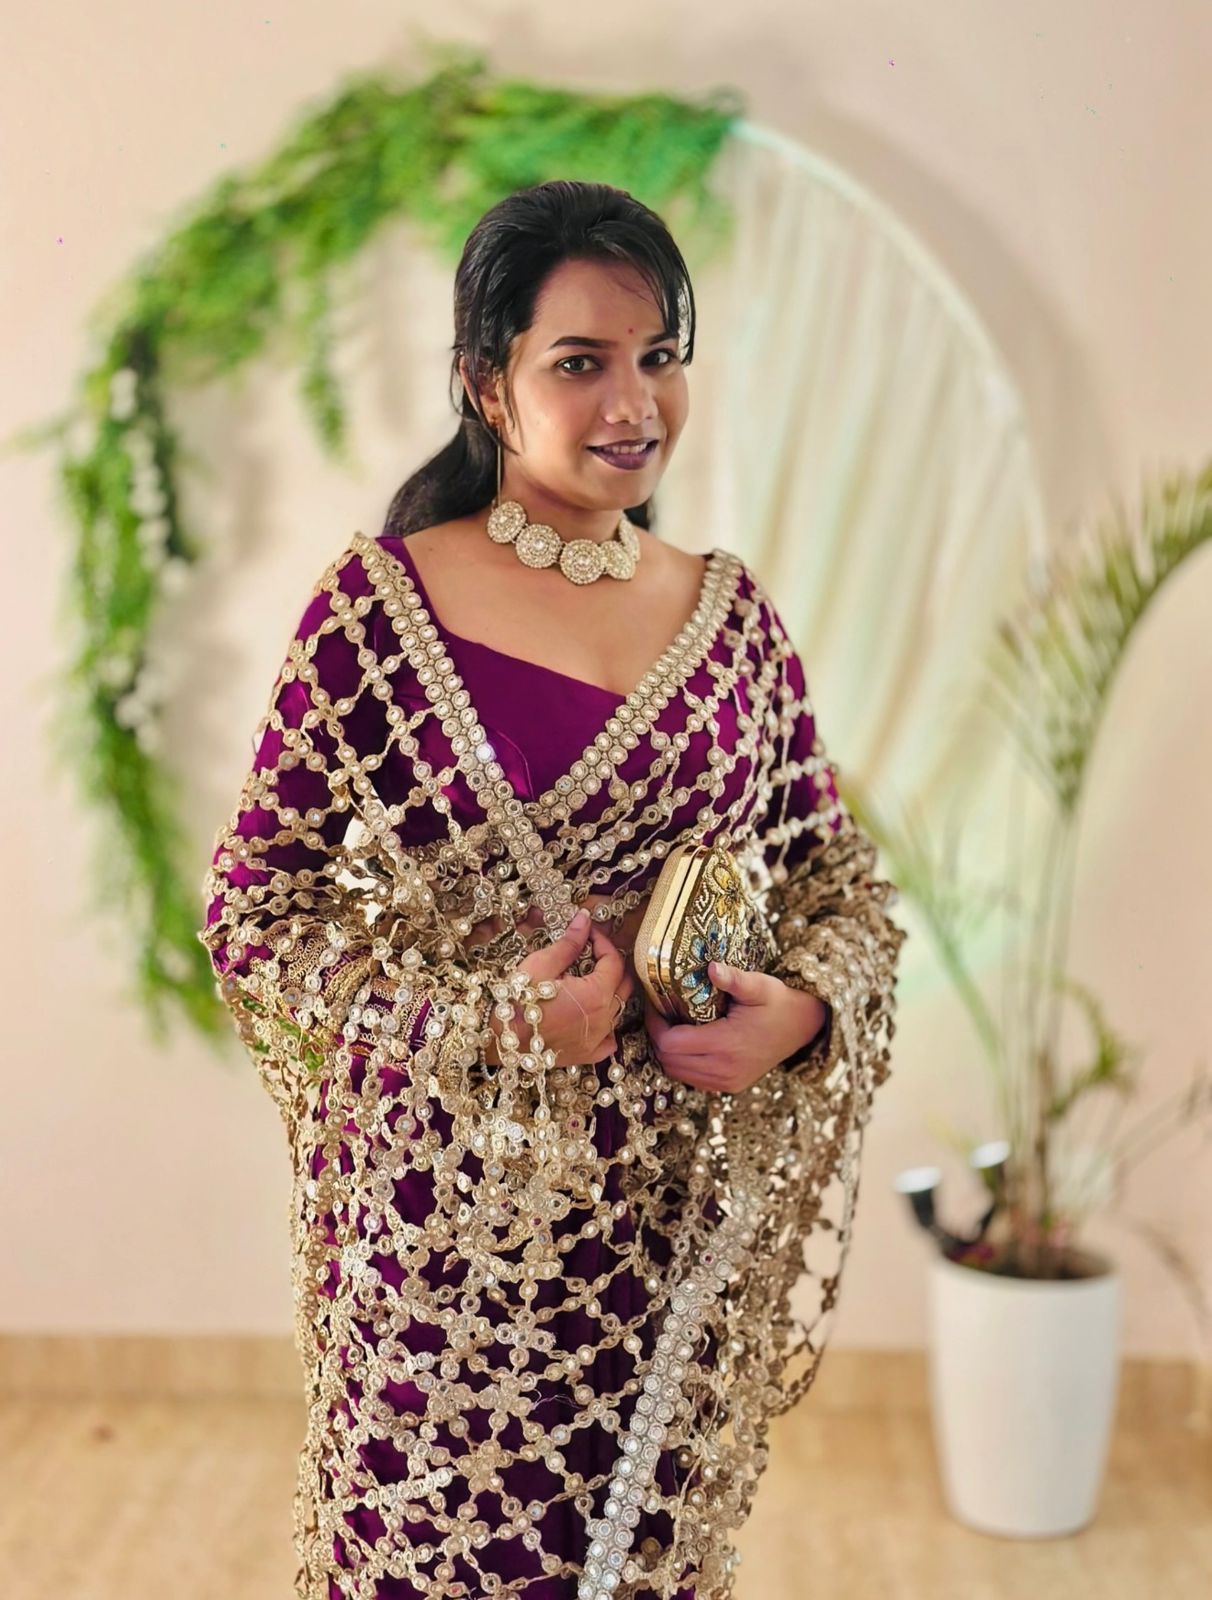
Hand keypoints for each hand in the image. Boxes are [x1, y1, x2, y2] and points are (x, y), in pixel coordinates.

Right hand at [486, 909, 634, 1067]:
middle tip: (592, 953)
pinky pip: (609, 1040)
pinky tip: (593, 1017)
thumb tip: (585, 919)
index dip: (603, 943)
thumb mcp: (542, 964)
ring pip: (617, 1009)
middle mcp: (604, 1019)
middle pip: (623, 985)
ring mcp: (598, 1040)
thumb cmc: (518, 1000)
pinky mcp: (587, 1054)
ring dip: (609, 991)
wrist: (501, 1039)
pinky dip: (607, 1026)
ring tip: (588, 980)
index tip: (589, 934)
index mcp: (596, 994)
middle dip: (610, 964)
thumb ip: (569, 943)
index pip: (614, 961)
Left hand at [644, 961, 828, 1092]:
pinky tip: (687, 1041)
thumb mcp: (759, 985)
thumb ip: (734, 979)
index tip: (657, 1004)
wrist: (803, 1027)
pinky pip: (692, 1079)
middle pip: (668, 1060)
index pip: (670, 1044)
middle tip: (661, 1012)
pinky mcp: (730, 1086)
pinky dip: (682, 1063)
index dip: (656, 1024)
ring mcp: (727, 1082)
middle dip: (658, 1036)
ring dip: (668, 1051)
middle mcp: (725, 1069)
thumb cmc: (778, 1002)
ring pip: (677, 1073)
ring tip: (672, 1025)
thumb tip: (711, 968)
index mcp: (728, 1045)